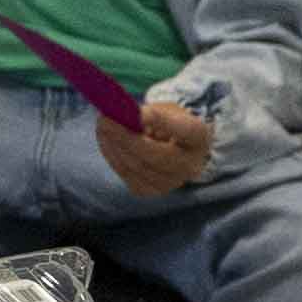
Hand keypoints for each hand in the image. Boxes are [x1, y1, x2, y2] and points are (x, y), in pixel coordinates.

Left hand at [89, 98, 216, 202]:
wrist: (173, 148)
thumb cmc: (168, 123)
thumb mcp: (165, 111)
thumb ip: (149, 113)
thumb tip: (121, 116)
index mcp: (199, 138)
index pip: (184, 130)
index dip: (161, 121)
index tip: (138, 111)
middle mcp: (190, 166)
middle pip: (156, 156)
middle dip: (126, 137)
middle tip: (105, 120)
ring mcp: (171, 183)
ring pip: (137, 167)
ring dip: (114, 145)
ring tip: (102, 125)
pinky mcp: (150, 191)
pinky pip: (127, 175)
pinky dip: (112, 155)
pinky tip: (106, 140)